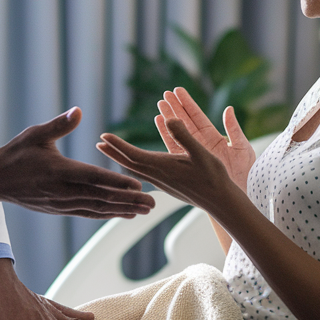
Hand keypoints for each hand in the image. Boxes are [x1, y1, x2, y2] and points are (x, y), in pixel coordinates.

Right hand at [0, 107, 154, 217]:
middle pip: (101, 198)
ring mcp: (61, 204)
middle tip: (153, 203)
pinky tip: (123, 214)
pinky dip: (107, 214)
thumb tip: (79, 110)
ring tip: (144, 210)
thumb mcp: (35, 134)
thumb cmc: (16, 153)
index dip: (116, 182)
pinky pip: (87, 213)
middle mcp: (63, 191)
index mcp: (59, 171)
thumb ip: (59, 124)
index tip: (138, 184)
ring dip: (122, 210)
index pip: (93, 177)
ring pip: (97, 209)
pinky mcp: (59, 210)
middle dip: (128, 201)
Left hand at [97, 119, 242, 214]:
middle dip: (113, 152)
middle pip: (129, 163)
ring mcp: (163, 183)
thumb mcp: (201, 152)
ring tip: (111, 153)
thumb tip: (169, 118)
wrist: (221, 201)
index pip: (133, 154)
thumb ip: (184, 135)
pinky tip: (136, 167)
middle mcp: (159, 176)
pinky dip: (134, 167)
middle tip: (98, 143)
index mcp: (163, 166)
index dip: (117, 145)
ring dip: (122, 160)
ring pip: (136, 170)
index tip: (103, 136)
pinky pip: (145, 175)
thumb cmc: (213, 176)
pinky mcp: (168, 186)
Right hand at [155, 88, 254, 191]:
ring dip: (168, 118)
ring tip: (160, 104)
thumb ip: (234, 129)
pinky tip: (160, 122)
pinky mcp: (185, 163)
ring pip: (177, 131)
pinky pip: (173, 146)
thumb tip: (229, 109)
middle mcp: (200, 142)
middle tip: (165, 94)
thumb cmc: (244, 173)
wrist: (237, 195)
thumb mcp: (242, 148)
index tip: (178, 90)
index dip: (188, 103)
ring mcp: (192, 152)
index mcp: (213, 136)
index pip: (197, 116)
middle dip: (175, 107)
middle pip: (185, 121)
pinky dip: (166, 134)